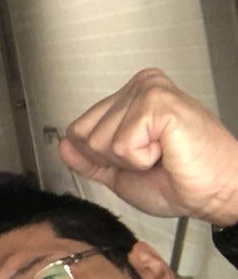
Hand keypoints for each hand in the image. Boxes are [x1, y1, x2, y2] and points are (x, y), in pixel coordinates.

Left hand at [60, 68, 237, 225]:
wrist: (215, 192)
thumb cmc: (182, 179)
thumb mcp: (120, 172)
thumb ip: (89, 158)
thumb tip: (63, 145)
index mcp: (130, 96)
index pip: (77, 130)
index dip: (101, 157)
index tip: (140, 158)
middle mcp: (140, 86)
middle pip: (84, 136)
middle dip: (115, 160)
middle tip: (153, 158)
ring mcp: (148, 91)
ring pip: (99, 142)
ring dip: (130, 161)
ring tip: (162, 154)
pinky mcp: (158, 103)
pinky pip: (121, 145)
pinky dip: (141, 160)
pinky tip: (167, 151)